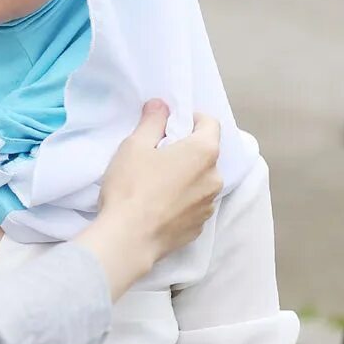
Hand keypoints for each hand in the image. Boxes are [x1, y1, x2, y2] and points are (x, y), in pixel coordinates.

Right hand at [75, 101, 221, 298]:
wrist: (129, 238)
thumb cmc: (131, 186)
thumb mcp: (134, 145)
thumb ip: (152, 121)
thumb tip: (161, 105)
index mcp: (203, 152)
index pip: (210, 123)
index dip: (191, 119)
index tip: (169, 125)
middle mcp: (215, 177)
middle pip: (206, 153)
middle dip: (186, 149)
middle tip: (157, 155)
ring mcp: (209, 205)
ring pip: (201, 180)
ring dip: (186, 176)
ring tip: (156, 184)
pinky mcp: (200, 227)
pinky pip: (194, 204)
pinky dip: (182, 200)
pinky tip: (158, 205)